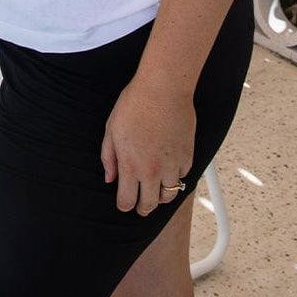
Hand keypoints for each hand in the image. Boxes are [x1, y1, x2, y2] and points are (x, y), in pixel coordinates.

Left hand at [100, 75, 195, 215]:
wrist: (163, 88)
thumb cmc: (135, 104)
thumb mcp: (111, 129)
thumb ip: (109, 157)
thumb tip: (110, 178)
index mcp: (131, 166)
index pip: (127, 201)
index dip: (124, 205)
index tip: (124, 202)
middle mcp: (152, 170)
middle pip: (150, 205)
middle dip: (143, 208)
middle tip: (142, 206)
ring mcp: (172, 164)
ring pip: (170, 195)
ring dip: (162, 196)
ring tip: (158, 191)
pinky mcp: (188, 155)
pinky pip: (184, 176)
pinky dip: (177, 177)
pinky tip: (171, 170)